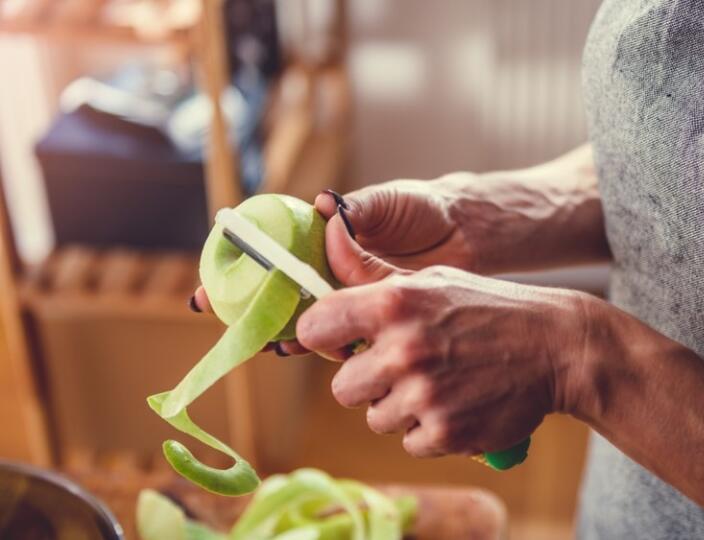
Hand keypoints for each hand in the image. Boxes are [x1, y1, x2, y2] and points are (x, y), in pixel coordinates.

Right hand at [191, 175, 476, 353]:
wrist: (465, 231)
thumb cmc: (423, 207)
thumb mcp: (388, 201)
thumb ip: (356, 210)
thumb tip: (324, 204)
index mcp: (324, 237)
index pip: (272, 252)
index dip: (238, 267)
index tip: (208, 285)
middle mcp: (329, 267)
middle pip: (278, 291)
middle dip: (245, 307)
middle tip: (219, 319)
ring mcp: (349, 293)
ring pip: (305, 316)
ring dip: (279, 330)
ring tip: (259, 340)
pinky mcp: (372, 315)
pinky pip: (341, 331)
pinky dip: (320, 342)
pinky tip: (301, 349)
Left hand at [294, 256, 591, 456]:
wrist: (555, 346)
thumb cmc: (486, 309)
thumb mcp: (433, 282)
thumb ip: (375, 284)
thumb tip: (325, 261)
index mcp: (394, 302)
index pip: (316, 327)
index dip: (324, 338)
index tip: (340, 343)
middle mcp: (403, 349)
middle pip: (342, 388)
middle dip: (369, 383)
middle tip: (405, 369)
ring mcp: (424, 395)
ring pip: (376, 419)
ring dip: (401, 408)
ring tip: (441, 384)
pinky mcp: (446, 431)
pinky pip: (410, 442)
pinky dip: (431, 430)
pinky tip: (459, 403)